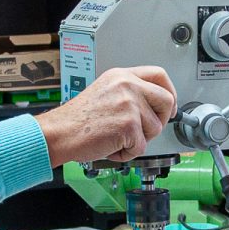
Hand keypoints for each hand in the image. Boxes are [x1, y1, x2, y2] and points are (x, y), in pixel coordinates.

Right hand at [35, 67, 176, 167]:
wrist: (59, 132)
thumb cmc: (76, 119)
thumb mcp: (104, 93)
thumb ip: (128, 94)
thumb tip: (151, 108)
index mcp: (122, 76)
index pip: (159, 75)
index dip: (169, 91)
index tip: (169, 107)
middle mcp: (128, 86)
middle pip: (166, 101)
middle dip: (160, 120)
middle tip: (144, 130)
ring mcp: (130, 105)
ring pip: (155, 129)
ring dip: (138, 141)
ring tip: (115, 138)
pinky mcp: (129, 126)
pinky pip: (140, 147)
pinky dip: (126, 153)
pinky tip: (110, 146)